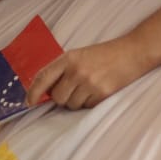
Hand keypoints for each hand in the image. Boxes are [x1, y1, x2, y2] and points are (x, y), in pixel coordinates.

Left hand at [25, 38, 149, 109]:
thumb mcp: (80, 55)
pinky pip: (86, 107)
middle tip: (74, 89)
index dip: (33, 92)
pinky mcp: (102, 93)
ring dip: (77, 101)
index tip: (28, 102)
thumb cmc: (105, 54)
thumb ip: (63, 70)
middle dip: (62, 98)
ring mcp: (89, 82)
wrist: (132, 52)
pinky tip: (98, 90)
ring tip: (89, 87)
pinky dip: (89, 103)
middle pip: (57, 97)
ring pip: (71, 105)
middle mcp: (76, 70)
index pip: (43, 77)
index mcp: (68, 58)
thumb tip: (46, 91)